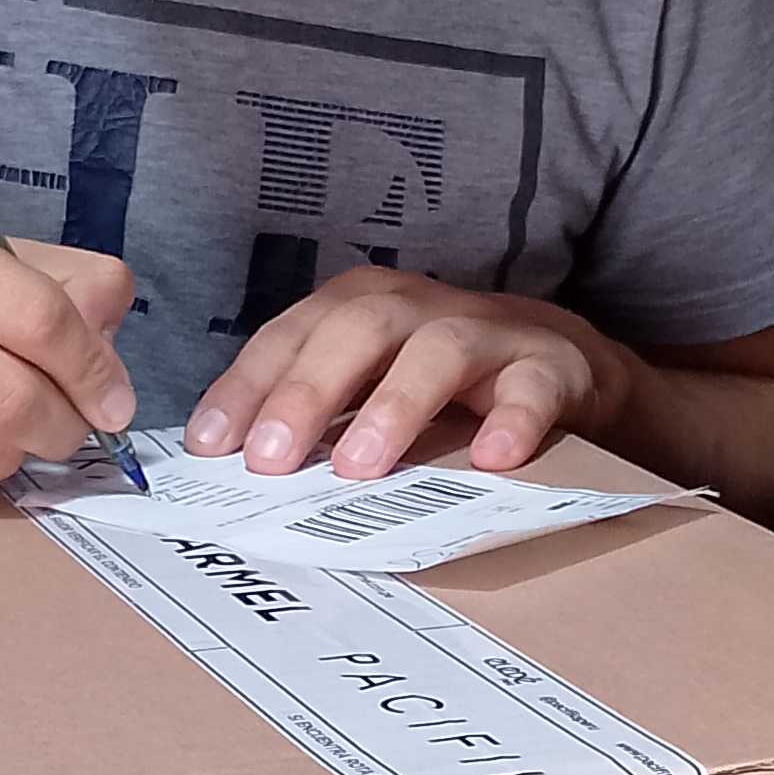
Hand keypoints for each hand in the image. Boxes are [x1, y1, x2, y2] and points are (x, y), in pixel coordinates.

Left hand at [186, 269, 612, 481]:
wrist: (564, 366)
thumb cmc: (443, 384)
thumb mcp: (370, 383)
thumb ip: (313, 414)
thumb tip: (229, 466)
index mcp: (362, 306)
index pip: (291, 336)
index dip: (246, 387)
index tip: (209, 446)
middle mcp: (419, 308)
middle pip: (356, 330)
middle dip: (306, 393)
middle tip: (269, 461)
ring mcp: (488, 334)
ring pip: (438, 351)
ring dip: (394, 407)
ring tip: (358, 468)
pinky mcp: (550, 368)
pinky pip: (533, 389)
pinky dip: (513, 421)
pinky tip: (491, 461)